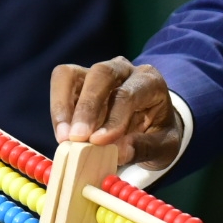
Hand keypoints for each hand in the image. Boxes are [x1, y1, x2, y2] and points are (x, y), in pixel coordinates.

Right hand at [50, 58, 182, 168]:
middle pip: (101, 74)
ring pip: (72, 74)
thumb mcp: (165, 146)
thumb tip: (119, 152)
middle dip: (87, 107)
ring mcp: (97, 73)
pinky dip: (58, 109)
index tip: (99, 142)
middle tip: (78, 138)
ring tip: (64, 137)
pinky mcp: (78, 82)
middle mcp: (123, 70)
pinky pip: (61, 85)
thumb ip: (144, 147)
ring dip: (64, 106)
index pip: (128, 93)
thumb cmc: (158, 134)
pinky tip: (62, 134)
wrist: (152, 125)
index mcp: (149, 82)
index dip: (113, 117)